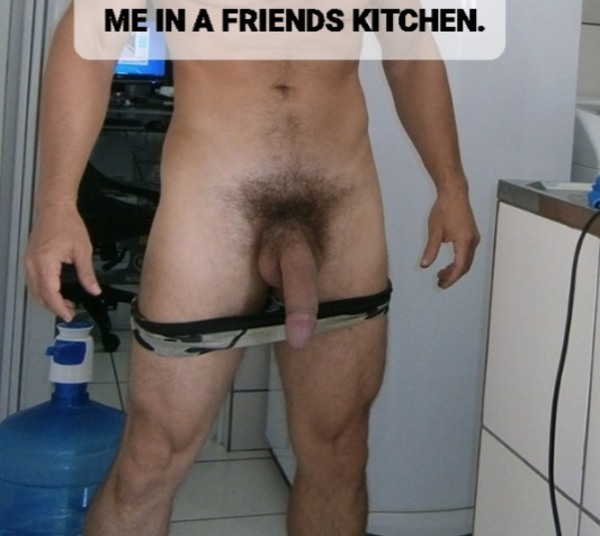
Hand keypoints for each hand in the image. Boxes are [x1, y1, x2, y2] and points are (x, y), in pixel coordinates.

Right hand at [25, 205, 100, 320]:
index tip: (69, 315)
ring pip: (34, 290)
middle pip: (39, 294)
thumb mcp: (83, 250)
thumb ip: (87, 274)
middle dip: (54, 306)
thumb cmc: (68, 224)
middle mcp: (32, 264)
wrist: (54, 208)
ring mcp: (28, 262)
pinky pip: (32, 281)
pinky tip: (55, 293)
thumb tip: (94, 290)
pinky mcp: (28, 259)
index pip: (50, 293)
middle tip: (70, 312)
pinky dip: (42, 291)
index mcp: (45, 262)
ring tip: (65, 304)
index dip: (59, 307)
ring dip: (47, 300)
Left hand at [420, 191, 479, 288]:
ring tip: (441, 274)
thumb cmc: (445, 209)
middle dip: (452, 276)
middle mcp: (473, 241)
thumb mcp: (434, 231)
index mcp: (465, 241)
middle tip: (439, 282)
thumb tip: (425, 265)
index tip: (442, 285)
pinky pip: (467, 254)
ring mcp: (474, 238)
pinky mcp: (471, 235)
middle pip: (465, 266)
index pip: (460, 266)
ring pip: (466, 261)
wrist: (454, 193)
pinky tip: (448, 264)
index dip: (451, 278)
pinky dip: (458, 261)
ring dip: (455, 269)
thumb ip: (430, 250)